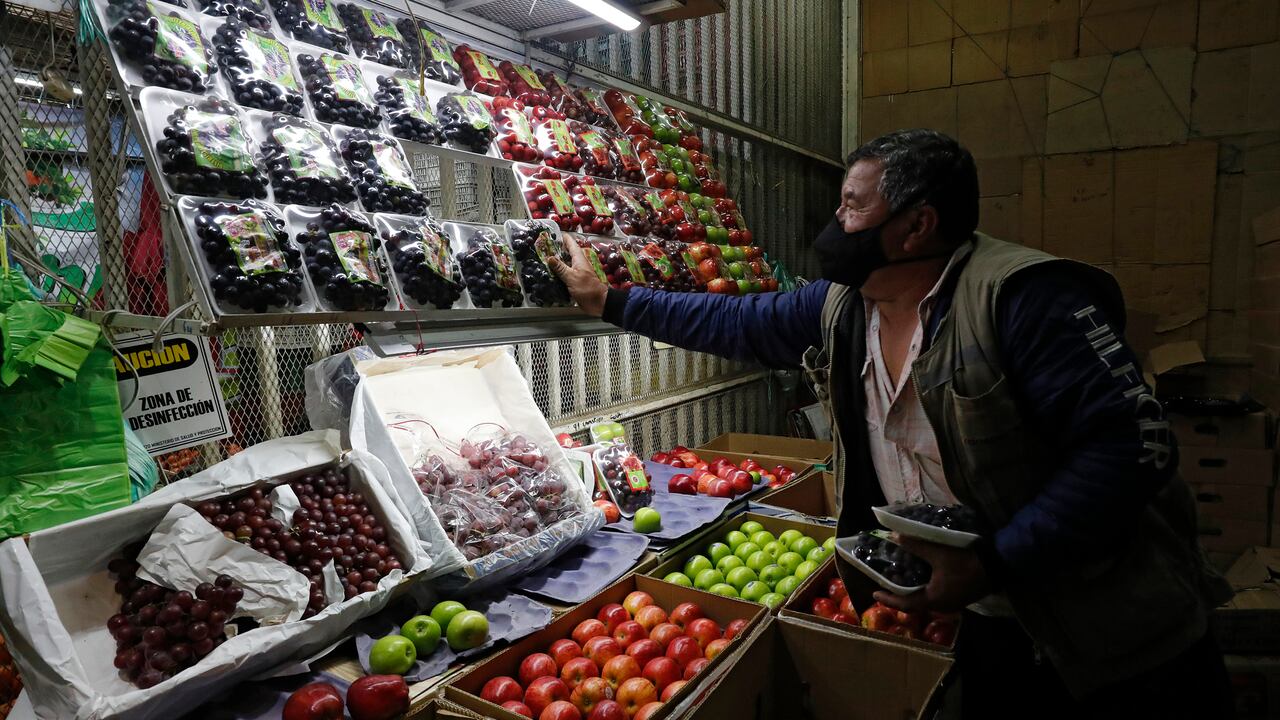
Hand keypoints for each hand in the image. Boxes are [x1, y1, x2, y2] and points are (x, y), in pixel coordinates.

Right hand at [548, 239, 607, 316]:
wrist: (598, 302)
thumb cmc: (587, 288)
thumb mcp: (571, 277)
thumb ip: (560, 267)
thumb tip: (549, 257)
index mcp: (578, 258)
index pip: (570, 243)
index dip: (562, 237)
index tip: (551, 233)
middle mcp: (577, 263)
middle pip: (566, 252)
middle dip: (555, 249)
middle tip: (541, 247)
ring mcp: (576, 272)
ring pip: (564, 263)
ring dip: (555, 261)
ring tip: (542, 258)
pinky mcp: (574, 281)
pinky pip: (564, 273)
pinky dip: (557, 272)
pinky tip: (548, 274)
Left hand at [872, 534, 988, 612]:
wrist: (998, 565)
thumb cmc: (966, 563)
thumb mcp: (939, 553)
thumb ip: (917, 546)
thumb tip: (896, 537)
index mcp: (934, 600)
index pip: (905, 604)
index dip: (888, 600)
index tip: (874, 594)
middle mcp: (942, 605)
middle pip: (915, 604)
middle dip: (900, 595)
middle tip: (886, 585)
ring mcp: (953, 602)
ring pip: (927, 599)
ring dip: (914, 591)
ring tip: (902, 579)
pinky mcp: (960, 596)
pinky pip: (937, 595)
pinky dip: (926, 588)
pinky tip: (923, 576)